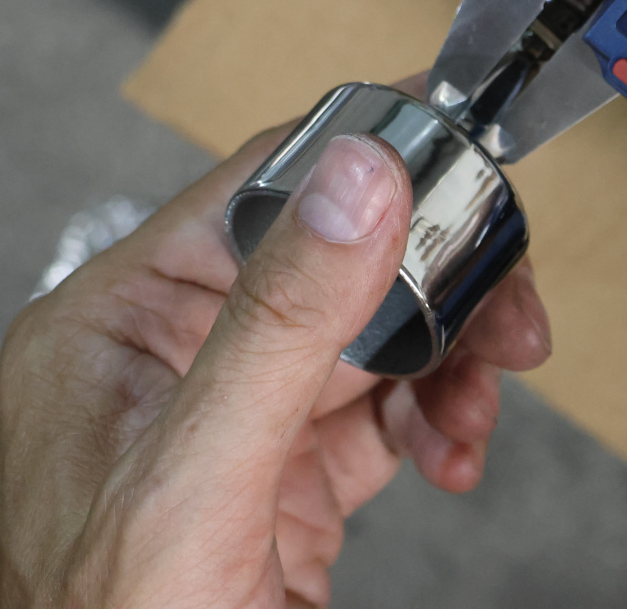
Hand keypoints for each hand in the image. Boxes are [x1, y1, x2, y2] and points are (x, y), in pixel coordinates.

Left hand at [0, 121, 551, 607]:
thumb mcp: (201, 474)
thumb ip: (280, 324)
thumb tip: (356, 183)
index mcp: (120, 324)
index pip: (255, 194)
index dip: (363, 168)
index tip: (458, 151)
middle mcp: (180, 356)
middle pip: (342, 263)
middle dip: (440, 288)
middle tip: (507, 313)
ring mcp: (242, 415)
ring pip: (383, 335)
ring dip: (455, 361)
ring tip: (482, 403)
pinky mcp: (293, 474)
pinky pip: (392, 412)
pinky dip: (442, 423)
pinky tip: (455, 454)